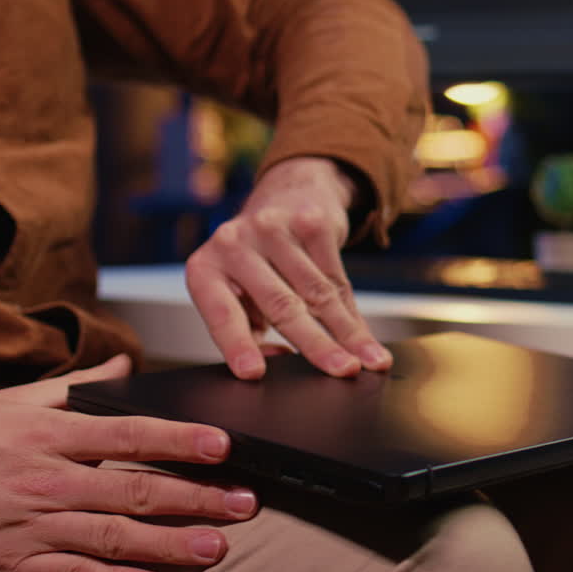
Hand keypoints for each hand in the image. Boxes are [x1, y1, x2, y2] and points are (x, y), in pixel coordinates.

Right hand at [0, 355, 257, 571]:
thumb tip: (123, 369)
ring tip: (214, 548)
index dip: (179, 440)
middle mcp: (47, 479)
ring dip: (169, 544)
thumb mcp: (14, 400)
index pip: (129, 434)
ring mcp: (32, 526)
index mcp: (49, 433)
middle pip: (135, 489)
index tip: (223, 445)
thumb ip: (76, 388)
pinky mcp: (15, 567)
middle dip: (195, 498)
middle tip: (243, 504)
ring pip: (114, 536)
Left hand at [185, 156, 391, 378]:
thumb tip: (275, 360)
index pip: (223, 314)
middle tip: (341, 371)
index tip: (254, 373)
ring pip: (317, 292)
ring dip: (346, 332)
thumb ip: (248, 333)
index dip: (238, 344)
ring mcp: (271, 227)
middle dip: (316, 344)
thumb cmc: (256, 265)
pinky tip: (365, 336)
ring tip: (367, 361)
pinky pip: (336, 276)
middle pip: (281, 304)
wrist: (285, 198)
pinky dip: (353, 312)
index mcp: (205, 269)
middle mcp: (232, 243)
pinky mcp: (309, 221)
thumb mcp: (239, 298)